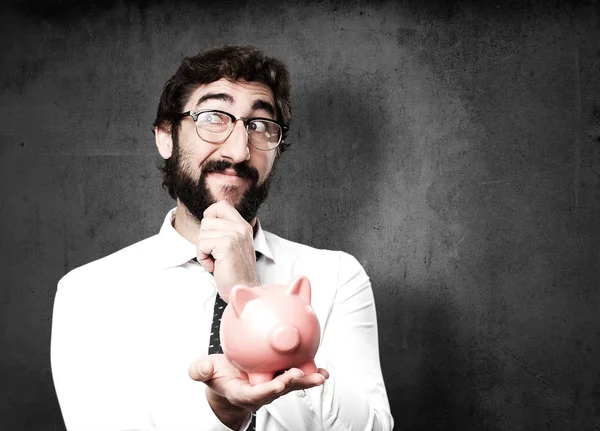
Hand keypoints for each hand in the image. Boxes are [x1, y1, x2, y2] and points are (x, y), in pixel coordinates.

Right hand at [189, 354, 328, 427]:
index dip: (268, 390)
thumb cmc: (216, 376)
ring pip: (291, 385)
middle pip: (278, 391)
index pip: (256, 394)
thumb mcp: (204, 373)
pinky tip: (323, 370)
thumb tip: (203, 368)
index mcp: (242, 393)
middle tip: (300, 375)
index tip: (279, 384)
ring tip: (321, 376)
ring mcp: (271, 386)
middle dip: (290, 384)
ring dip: (306, 381)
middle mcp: (261, 392)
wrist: (227, 381)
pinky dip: (309, 374)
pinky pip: (296, 376)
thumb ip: (201, 371)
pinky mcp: (279, 378)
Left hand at [196, 200, 259, 301]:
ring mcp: (235, 235)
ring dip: (204, 251)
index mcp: (243, 226)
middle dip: (205, 239)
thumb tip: (207, 218)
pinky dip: (203, 258)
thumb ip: (224, 231)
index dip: (210, 215)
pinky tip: (215, 266)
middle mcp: (241, 227)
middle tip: (217, 254)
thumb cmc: (234, 272)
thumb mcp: (233, 245)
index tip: (211, 234)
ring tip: (217, 261)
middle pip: (207, 221)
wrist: (244, 289)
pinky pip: (202, 245)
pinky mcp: (227, 245)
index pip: (221, 205)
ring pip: (202, 233)